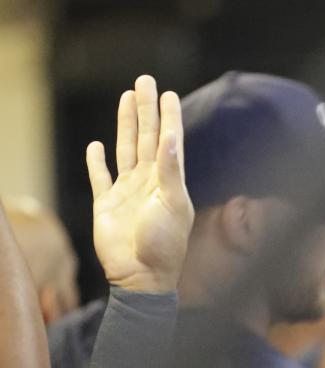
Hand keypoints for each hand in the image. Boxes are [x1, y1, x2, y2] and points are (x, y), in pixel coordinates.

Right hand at [86, 75, 193, 293]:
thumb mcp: (174, 205)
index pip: (170, 141)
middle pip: (146, 137)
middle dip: (146, 110)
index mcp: (169, 182)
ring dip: (125, 125)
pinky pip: (100, 177)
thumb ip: (170, 172)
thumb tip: (170, 138)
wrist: (141, 275)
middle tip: (144, 81)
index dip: (169, 117)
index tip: (169, 94)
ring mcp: (127, 192)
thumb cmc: (165, 245)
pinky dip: (97, 162)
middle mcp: (149, 182)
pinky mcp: (106, 204)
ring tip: (126, 99)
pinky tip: (97, 146)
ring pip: (125, 149)